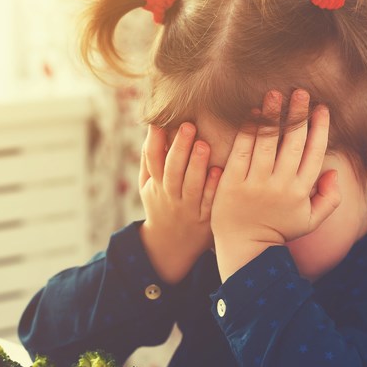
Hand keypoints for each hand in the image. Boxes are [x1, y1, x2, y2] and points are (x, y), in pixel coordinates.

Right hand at [138, 123, 221, 283]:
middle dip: (179, 148)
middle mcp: (170, 194)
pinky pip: (208, 202)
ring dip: (197, 165)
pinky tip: (219, 171)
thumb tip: (152, 126)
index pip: (152, 159)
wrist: (171, 245)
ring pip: (191, 185)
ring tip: (204, 144)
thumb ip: (148, 158)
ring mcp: (187, 207)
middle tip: (188, 126)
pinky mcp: (204, 217)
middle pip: (173, 170)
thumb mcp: (147, 185)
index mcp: (155, 183)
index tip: (161, 121)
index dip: (155, 140)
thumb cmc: (160, 204)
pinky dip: (212, 187)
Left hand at [211, 89, 340, 281]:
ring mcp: (255, 183)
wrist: (245, 249)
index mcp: (301, 192)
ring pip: (267, 142)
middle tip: (301, 92)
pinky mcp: (233, 182)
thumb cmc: (279, 231)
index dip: (319, 128)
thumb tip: (334, 171)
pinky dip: (248, 131)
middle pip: (292, 142)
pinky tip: (253, 113)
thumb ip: (330, 198)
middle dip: (298, 115)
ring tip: (276, 94)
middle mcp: (280, 185)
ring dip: (273, 116)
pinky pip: (242, 150)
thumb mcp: (312, 220)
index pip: (314, 153)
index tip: (321, 108)